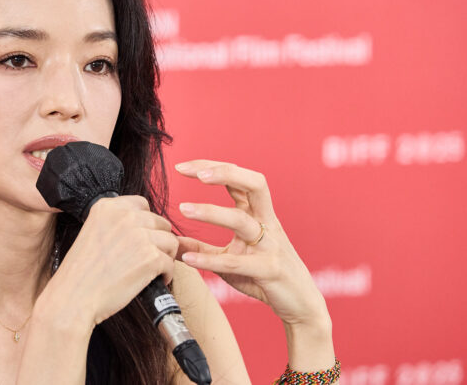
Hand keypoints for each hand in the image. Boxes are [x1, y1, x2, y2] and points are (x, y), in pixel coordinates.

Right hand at [43, 195, 178, 328]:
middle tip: (146, 257)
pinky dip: (165, 275)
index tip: (139, 239)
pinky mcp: (151, 257)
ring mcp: (140, 236)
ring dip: (164, 256)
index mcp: (108, 207)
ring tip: (150, 270)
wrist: (74, 298)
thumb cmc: (81, 273)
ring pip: (171, 242)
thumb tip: (144, 227)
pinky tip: (150, 281)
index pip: (142, 205)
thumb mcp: (92, 233)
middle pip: (160, 223)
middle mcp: (125, 216)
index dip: (145, 224)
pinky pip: (171, 263)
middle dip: (157, 241)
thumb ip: (116, 224)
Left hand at [175, 160, 328, 326]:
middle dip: (225, 173)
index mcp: (258, 214)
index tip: (182, 167)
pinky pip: (237, 262)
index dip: (211, 167)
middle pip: (253, 184)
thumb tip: (171, 243)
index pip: (237, 179)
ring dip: (211, 212)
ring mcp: (271, 245)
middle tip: (196, 173)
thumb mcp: (230, 259)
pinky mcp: (270, 270)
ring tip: (184, 209)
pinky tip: (187, 260)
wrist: (300, 305)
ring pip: (242, 220)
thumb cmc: (264, 277)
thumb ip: (202, 249)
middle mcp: (267, 223)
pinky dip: (210, 260)